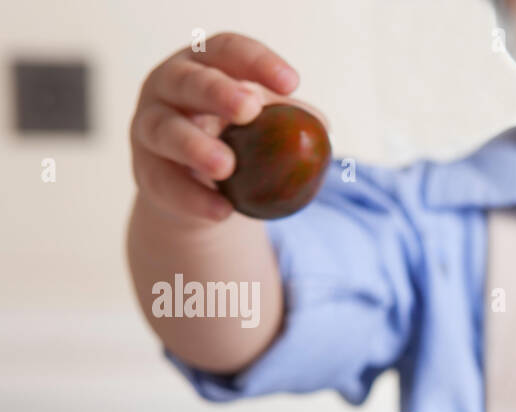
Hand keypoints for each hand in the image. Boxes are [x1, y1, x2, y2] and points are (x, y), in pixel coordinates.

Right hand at [130, 33, 312, 223]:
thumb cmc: (233, 139)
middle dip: (218, 93)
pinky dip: (194, 198)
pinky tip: (222, 210)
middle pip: (188, 81)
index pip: (227, 51)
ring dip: (196, 147)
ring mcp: (151, 127)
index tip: (292, 83)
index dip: (256, 62)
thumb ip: (288, 122)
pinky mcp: (146, 170)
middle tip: (248, 108)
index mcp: (204, 65)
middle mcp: (169, 88)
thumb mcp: (260, 124)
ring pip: (166, 131)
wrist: (194, 187)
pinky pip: (165, 183)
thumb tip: (323, 129)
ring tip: (226, 166)